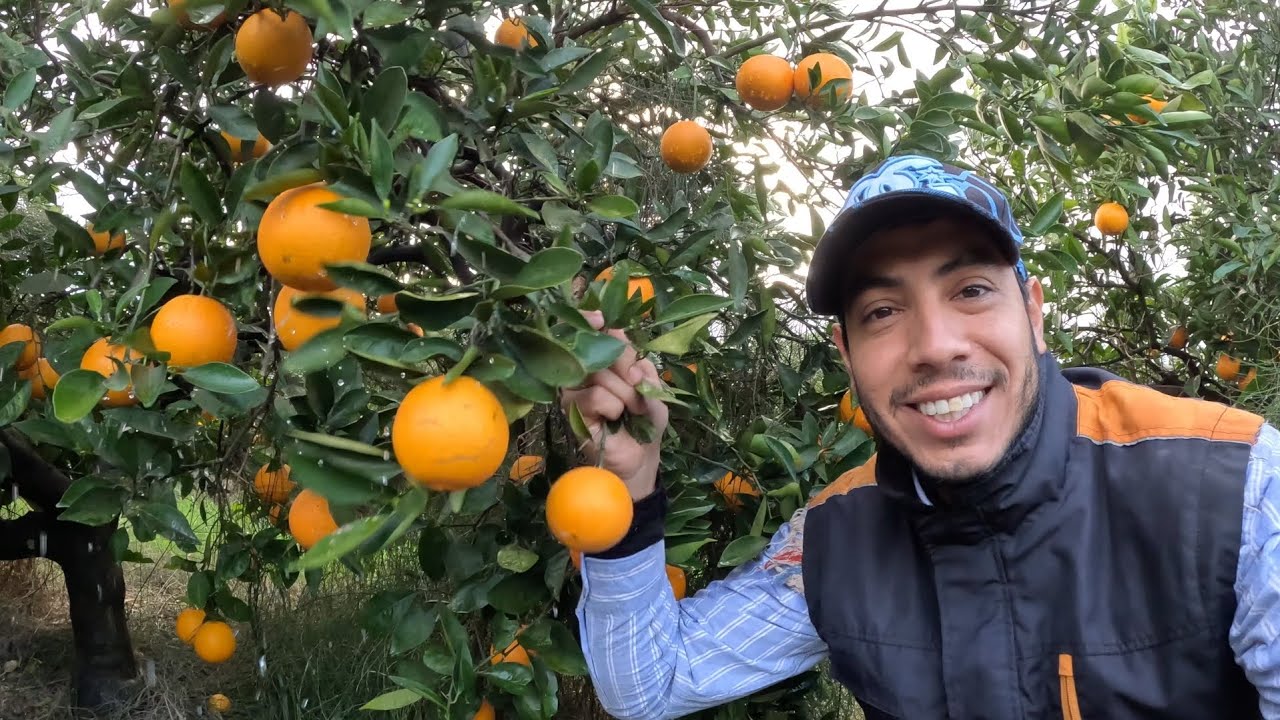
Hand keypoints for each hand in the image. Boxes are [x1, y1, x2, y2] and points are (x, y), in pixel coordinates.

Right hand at [558, 310, 669, 499]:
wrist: (641, 456)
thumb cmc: (647, 420)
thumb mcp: (654, 389)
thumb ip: (644, 370)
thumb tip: (632, 366)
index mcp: (605, 359)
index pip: (596, 331)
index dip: (594, 320)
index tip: (601, 318)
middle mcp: (585, 370)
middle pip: (602, 350)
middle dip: (628, 371)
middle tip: (639, 393)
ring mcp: (575, 390)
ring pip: (601, 375)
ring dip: (626, 395)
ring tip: (630, 411)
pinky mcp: (571, 411)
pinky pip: (596, 396)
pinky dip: (613, 407)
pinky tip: (614, 419)